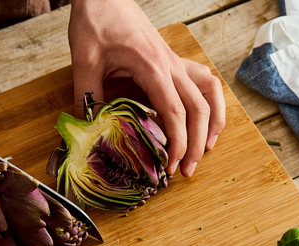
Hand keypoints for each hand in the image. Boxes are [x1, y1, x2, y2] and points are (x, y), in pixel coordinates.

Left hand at [67, 0, 225, 176]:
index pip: (175, 112)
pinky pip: (204, 81)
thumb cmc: (96, 21)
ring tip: (207, 148)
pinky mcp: (174, 61)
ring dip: (214, 122)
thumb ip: (86, 96)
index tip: (171, 166)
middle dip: (197, 144)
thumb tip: (86, 131)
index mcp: (153, 68)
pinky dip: (211, 102)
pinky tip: (205, 118)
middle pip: (199, 109)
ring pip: (211, 93)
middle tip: (187, 171)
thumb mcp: (84, 61)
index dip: (177, 143)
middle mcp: (172, 66)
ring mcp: (176, 62)